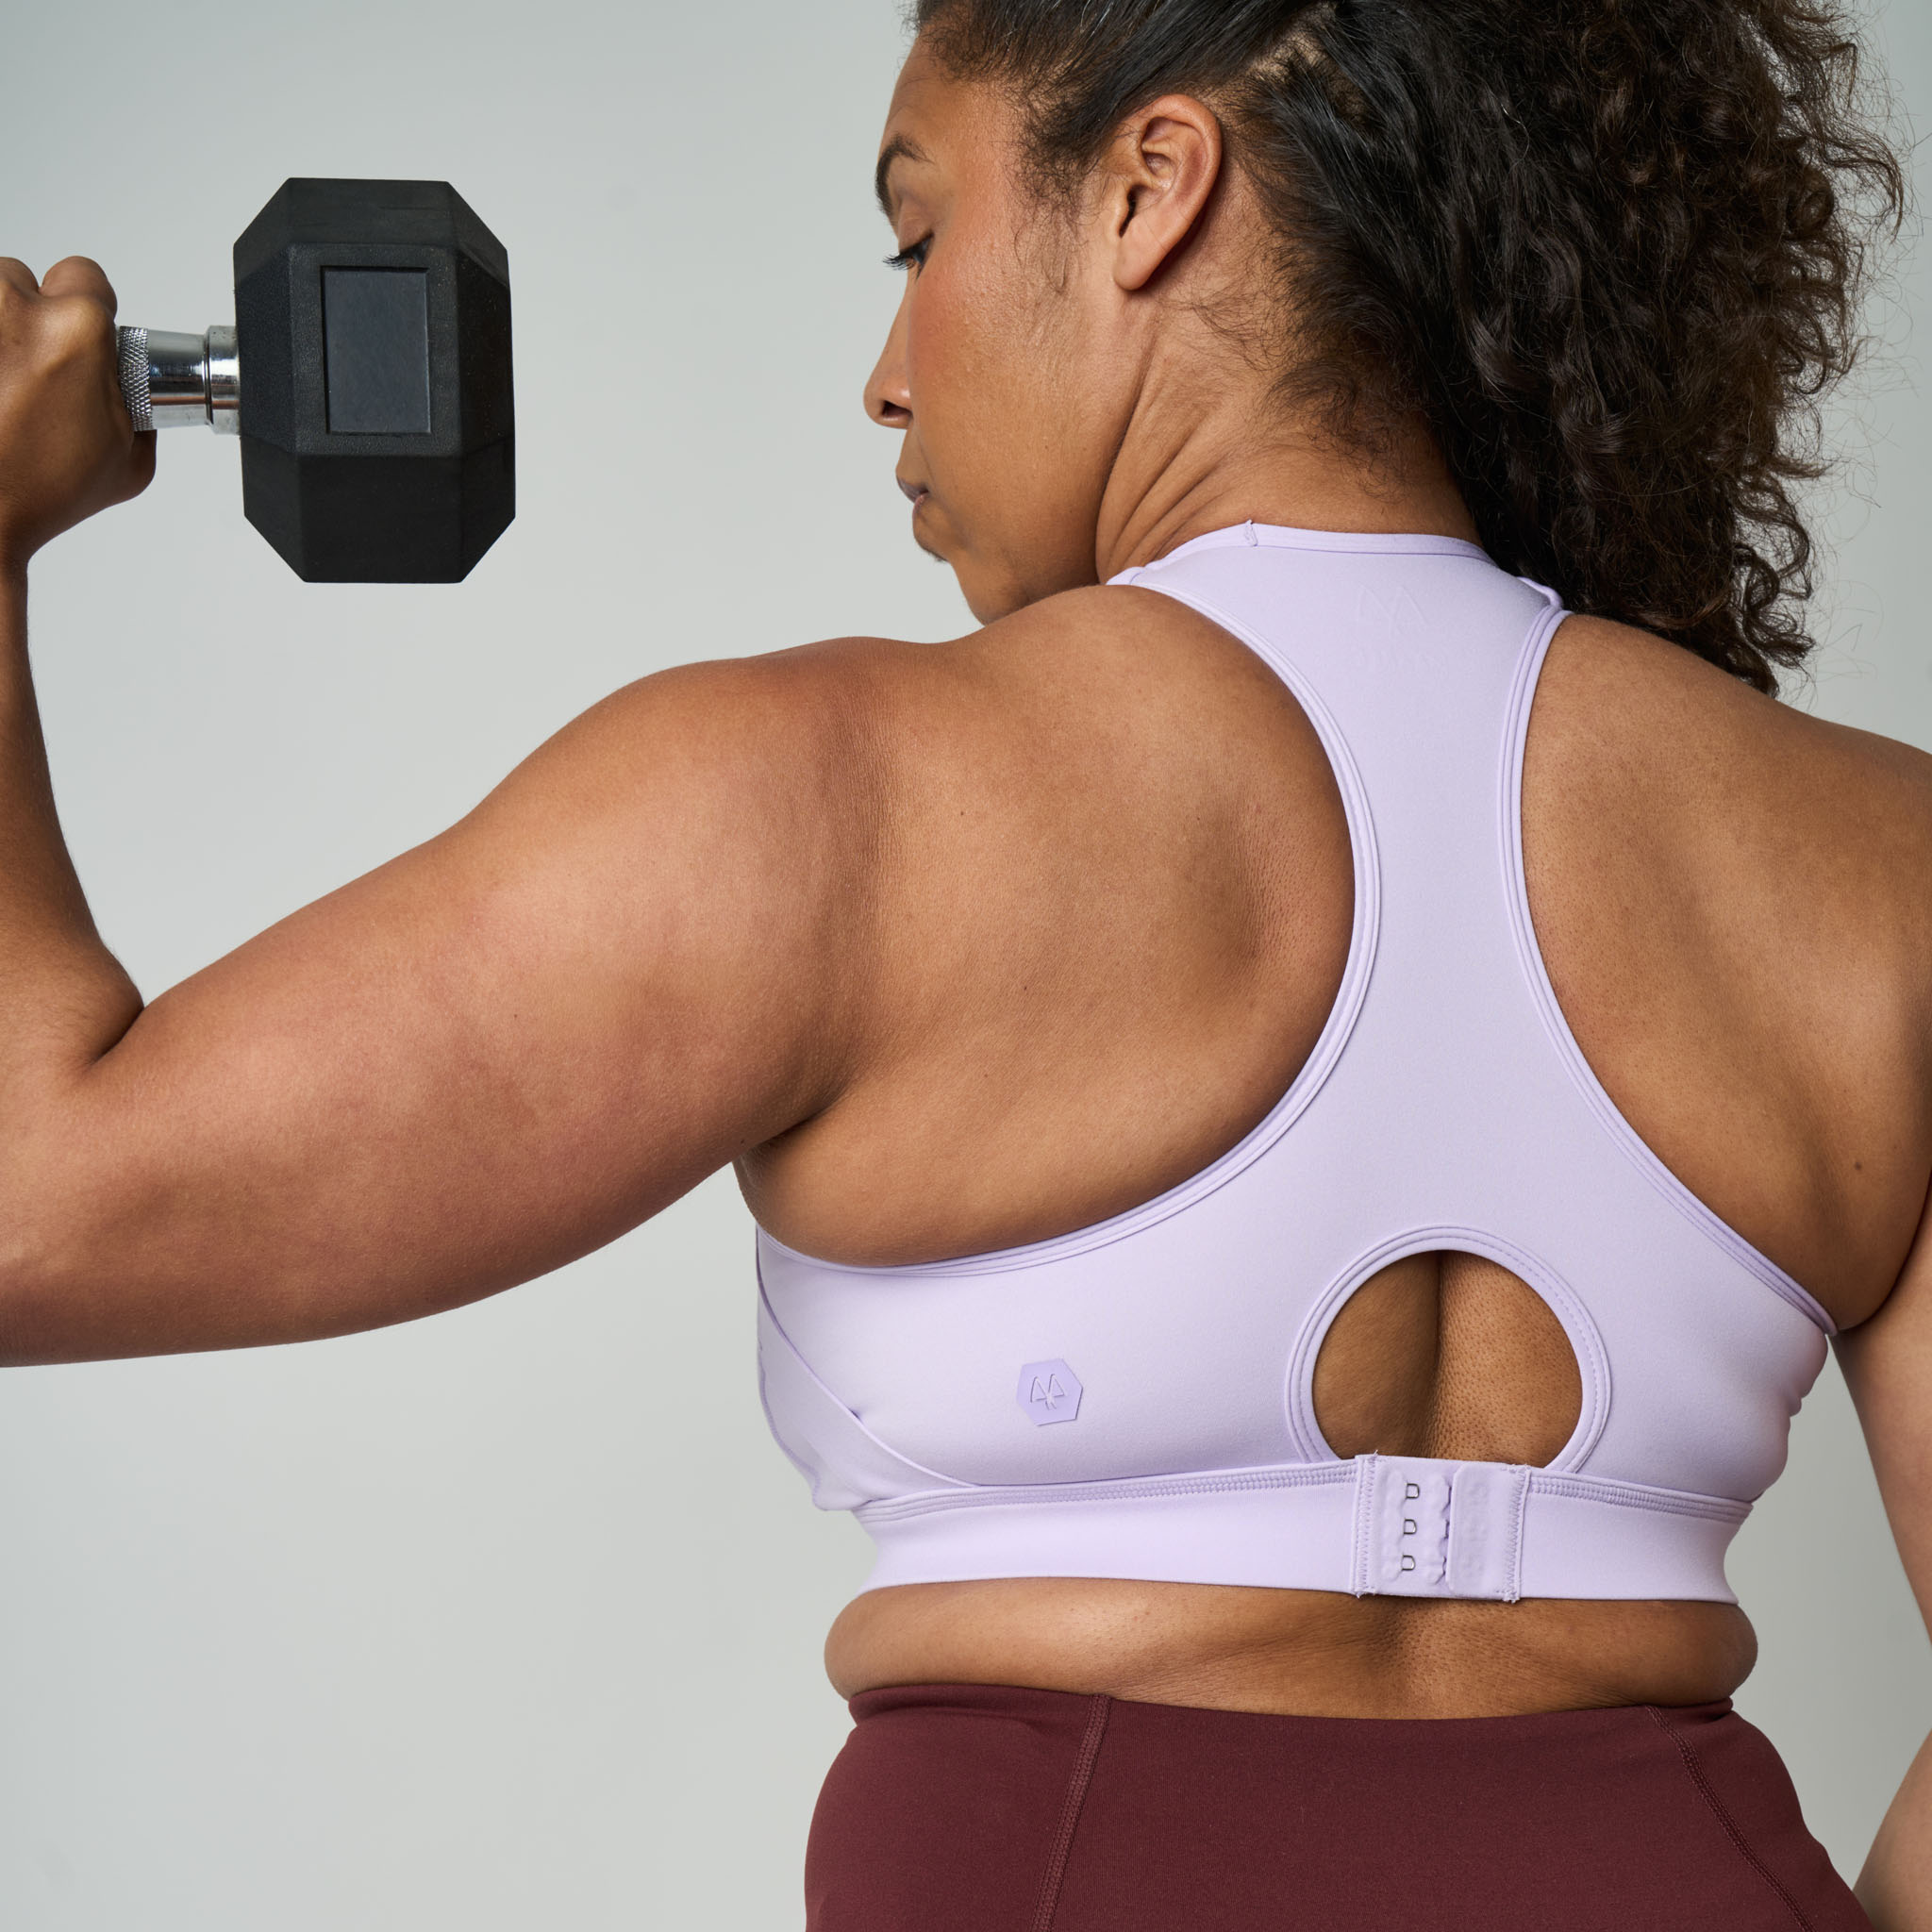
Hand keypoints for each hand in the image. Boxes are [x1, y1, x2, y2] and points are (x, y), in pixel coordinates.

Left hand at [0, 257, 152, 577]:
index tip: (83, 339)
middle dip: (34, 317)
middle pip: (25, 278)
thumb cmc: (35, 488)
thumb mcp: (130, 461)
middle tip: (40, 370)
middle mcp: (13, 309)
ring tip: (5, 381)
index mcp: (75, 330)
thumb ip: (138, 407)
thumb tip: (128, 390)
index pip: (87, 274)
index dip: (89, 308)